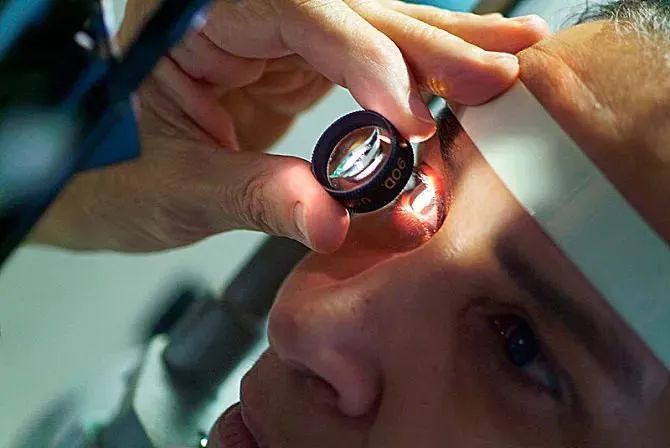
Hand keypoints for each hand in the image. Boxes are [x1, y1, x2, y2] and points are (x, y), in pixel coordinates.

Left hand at [31, 0, 548, 251]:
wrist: (102, 179)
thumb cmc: (111, 174)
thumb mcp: (176, 189)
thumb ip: (254, 196)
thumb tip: (331, 221)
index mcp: (195, 16)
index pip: (295, 11)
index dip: (363, 59)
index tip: (412, 116)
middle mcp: (240, 11)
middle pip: (349, 10)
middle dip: (425, 43)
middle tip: (496, 73)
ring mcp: (272, 34)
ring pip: (369, 26)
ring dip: (440, 46)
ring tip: (511, 56)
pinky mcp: (294, 64)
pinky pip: (365, 58)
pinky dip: (418, 71)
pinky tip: (466, 71)